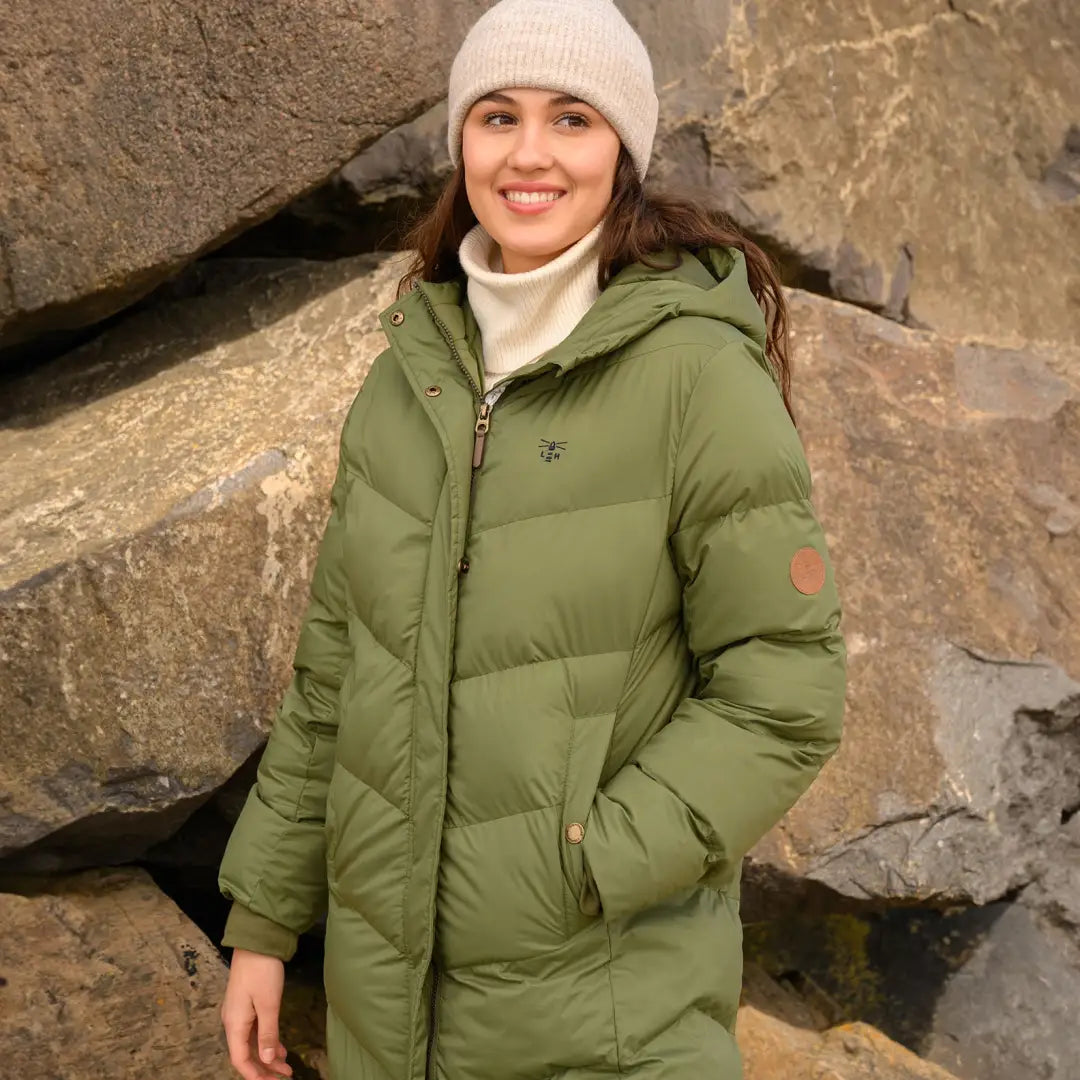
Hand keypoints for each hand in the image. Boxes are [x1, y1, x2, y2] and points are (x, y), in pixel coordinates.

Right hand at [221, 948, 293, 1078]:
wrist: (257, 942)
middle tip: (283, 1077)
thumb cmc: (261, 971)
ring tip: (286, 1066)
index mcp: (234, 1024)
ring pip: (252, 1043)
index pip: (240, 1059)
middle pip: (246, 1054)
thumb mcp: (268, 1003)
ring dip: (267, 1055)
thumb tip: (266, 1060)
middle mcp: (233, 1022)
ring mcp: (239, 1013)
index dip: (254, 1075)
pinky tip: (279, 1046)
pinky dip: (267, 1040)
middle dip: (263, 1069)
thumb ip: (267, 1033)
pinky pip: (255, 1030)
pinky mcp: (247, 1004)